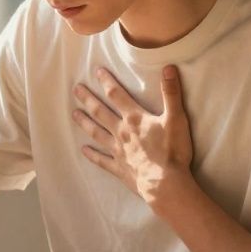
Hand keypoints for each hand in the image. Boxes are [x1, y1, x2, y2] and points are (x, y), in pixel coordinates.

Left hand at [72, 65, 194, 209]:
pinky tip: (83, 150)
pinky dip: (92, 155)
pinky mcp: (119, 168)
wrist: (165, 184)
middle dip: (88, 99)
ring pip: (97, 133)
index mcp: (134, 118)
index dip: (107, 82)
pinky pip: (102, 160)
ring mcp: (118, 151)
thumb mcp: (176, 119)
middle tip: (76, 89)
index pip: (117, 95)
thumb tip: (169, 67)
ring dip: (85, 123)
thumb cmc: (172, 152)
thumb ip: (171, 93)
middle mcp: (121, 132)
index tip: (96, 71)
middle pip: (101, 112)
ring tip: (74, 114)